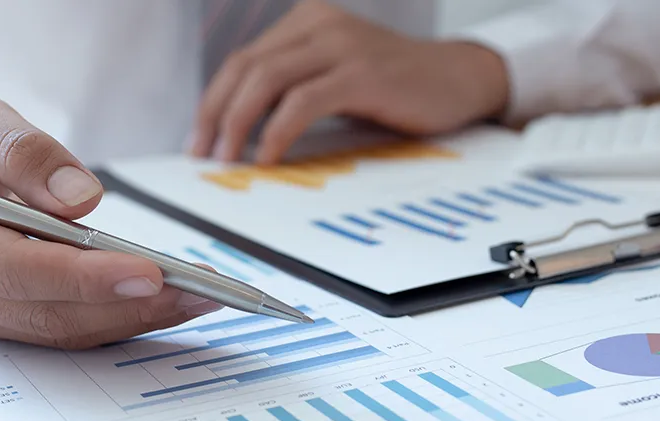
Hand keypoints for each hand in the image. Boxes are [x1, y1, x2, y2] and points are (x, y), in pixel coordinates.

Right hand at [0, 98, 221, 348]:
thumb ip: (23, 152)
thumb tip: (82, 200)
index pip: (15, 269)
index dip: (84, 277)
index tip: (150, 272)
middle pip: (47, 313)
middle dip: (130, 306)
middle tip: (201, 289)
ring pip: (61, 331)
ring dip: (135, 319)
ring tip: (199, 295)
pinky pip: (62, 329)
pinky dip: (117, 318)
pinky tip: (165, 300)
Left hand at [190, 0, 508, 163]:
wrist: (460, 80)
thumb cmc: (397, 88)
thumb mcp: (336, 79)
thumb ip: (294, 91)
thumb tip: (242, 131)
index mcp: (307, 22)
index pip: (243, 59)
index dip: (213, 100)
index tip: (199, 138)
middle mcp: (320, 24)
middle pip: (245, 66)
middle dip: (216, 114)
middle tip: (203, 153)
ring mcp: (341, 45)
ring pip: (265, 79)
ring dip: (237, 123)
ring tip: (227, 159)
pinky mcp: (362, 73)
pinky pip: (302, 101)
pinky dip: (276, 131)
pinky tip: (267, 156)